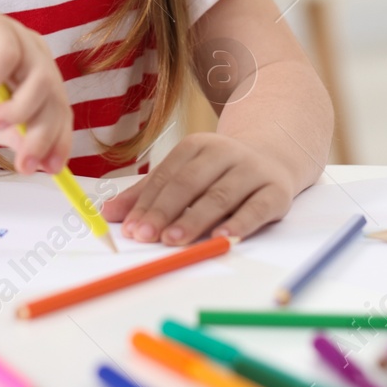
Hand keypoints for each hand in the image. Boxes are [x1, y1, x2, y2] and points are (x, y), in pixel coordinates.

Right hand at [0, 10, 72, 175]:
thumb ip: (18, 137)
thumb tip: (45, 162)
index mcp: (40, 78)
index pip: (60, 109)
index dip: (60, 140)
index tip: (50, 168)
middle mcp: (35, 56)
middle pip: (54, 95)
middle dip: (41, 134)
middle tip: (23, 162)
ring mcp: (18, 37)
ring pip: (40, 76)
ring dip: (19, 109)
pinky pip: (7, 52)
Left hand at [102, 132, 294, 245]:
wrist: (275, 157)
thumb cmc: (219, 172)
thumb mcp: (185, 173)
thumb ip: (149, 193)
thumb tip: (109, 214)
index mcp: (197, 146)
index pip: (167, 176)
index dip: (145, 203)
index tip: (128, 228)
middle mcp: (224, 153)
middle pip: (189, 183)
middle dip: (164, 211)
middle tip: (145, 236)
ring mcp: (252, 170)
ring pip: (220, 196)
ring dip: (195, 219)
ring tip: (174, 240)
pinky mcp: (277, 191)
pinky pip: (257, 209)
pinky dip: (239, 224)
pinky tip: (222, 239)